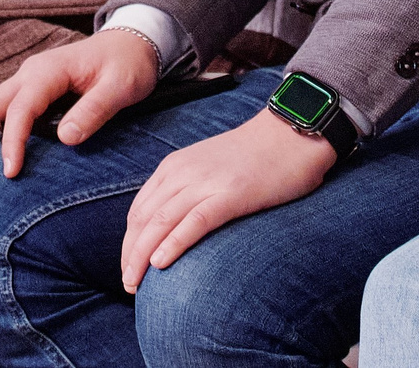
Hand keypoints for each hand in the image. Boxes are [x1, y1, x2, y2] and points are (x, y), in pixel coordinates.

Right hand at [0, 27, 158, 177]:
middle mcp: (31, 72)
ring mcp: (27, 78)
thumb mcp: (121, 87)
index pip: (21, 108)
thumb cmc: (129, 66)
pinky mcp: (30, 88)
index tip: (8, 172)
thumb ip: (95, 110)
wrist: (133, 42)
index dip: (11, 140)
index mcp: (50, 71)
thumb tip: (65, 139)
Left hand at [120, 110, 337, 291]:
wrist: (290, 134)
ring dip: (143, 256)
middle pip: (143, 219)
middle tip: (128, 284)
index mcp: (174, 167)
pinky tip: (160, 264)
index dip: (129, 242)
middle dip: (130, 255)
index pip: (138, 210)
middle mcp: (182, 172)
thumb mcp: (207, 168)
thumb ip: (187, 190)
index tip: (128, 267)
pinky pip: (194, 222)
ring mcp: (206, 182)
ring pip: (161, 222)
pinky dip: (173, 243)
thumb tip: (171, 226)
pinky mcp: (231, 194)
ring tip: (135, 283)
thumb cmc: (254, 157)